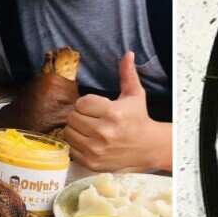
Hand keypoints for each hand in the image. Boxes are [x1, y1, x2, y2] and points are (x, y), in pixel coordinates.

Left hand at [62, 52, 171, 171]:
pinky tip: (89, 141)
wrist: (148, 147)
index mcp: (113, 113)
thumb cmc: (138, 119)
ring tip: (90, 129)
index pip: (82, 103)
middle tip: (92, 118)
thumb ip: (128, 74)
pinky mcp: (92, 162)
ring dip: (76, 129)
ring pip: (69, 132)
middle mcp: (104, 132)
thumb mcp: (135, 95)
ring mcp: (96, 149)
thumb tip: (128, 54)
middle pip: (72, 117)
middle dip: (81, 115)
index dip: (87, 103)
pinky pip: (71, 148)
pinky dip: (77, 144)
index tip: (96, 107)